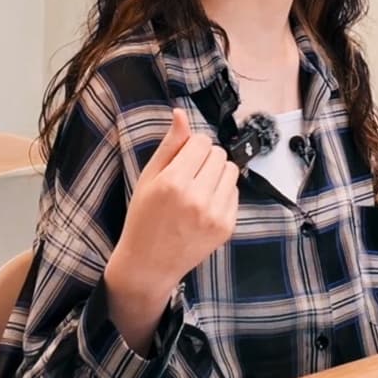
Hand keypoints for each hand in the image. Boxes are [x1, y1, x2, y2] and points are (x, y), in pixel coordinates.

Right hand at [104, 112, 240, 352]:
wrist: (149, 264)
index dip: (191, 146)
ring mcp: (215, 214)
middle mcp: (197, 198)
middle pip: (219, 154)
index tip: (181, 159)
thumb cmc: (143, 218)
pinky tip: (204, 205)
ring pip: (231, 170)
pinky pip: (235, 192)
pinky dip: (222, 193)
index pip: (201, 142)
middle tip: (188, 174)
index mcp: (174, 182)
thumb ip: (169, 145)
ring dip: (217, 173)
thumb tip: (181, 113)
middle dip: (205, 158)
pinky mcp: (227, 227)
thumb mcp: (148, 178)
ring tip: (198, 188)